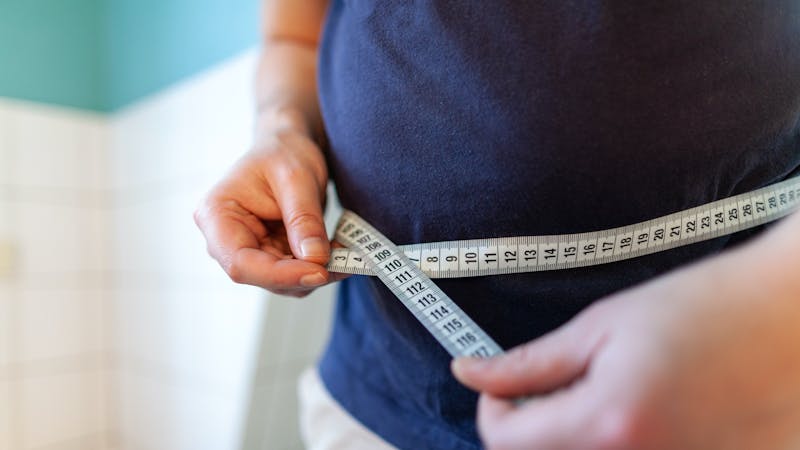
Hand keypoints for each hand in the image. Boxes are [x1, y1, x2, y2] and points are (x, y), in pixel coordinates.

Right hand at [194, 125, 341, 296]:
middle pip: (262, 277)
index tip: (319, 271)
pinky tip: (338, 252)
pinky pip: (295, 275)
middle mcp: (225, 241)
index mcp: (216, 216)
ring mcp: (248, 252)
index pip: (240, 263)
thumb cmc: (283, 153)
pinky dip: (319, 268)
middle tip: (346, 261)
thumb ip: (304, 219)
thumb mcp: (297, 178)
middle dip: (303, 274)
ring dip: (316, 273)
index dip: (279, 275)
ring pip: (282, 283)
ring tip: (345, 251)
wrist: (287, 148)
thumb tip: (316, 260)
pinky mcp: (270, 257)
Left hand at [453, 239, 799, 449]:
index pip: (506, 444)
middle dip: (534, 429)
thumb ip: (529, 364)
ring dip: (578, 439)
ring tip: (607, 396)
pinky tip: (647, 413)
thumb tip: (470, 374)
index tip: (503, 387)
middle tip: (556, 389)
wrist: (788, 314)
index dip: (494, 410)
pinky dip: (625, 444)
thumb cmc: (702, 307)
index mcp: (608, 425)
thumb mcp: (601, 327)